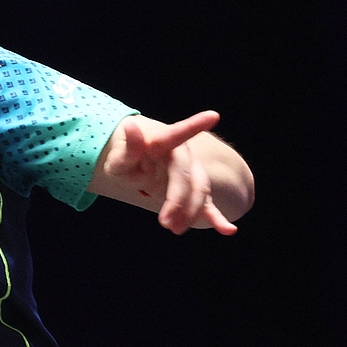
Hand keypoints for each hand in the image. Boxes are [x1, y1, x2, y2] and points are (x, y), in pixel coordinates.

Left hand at [99, 111, 237, 234]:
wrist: (139, 162)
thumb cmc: (126, 158)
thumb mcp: (119, 157)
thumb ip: (128, 147)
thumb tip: (130, 125)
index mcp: (162, 142)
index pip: (177, 134)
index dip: (193, 125)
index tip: (213, 115)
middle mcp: (183, 155)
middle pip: (187, 177)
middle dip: (179, 201)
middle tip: (166, 223)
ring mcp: (191, 172)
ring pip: (200, 191)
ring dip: (190, 213)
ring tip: (174, 229)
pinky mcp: (193, 189)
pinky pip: (207, 204)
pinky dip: (216, 218)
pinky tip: (228, 230)